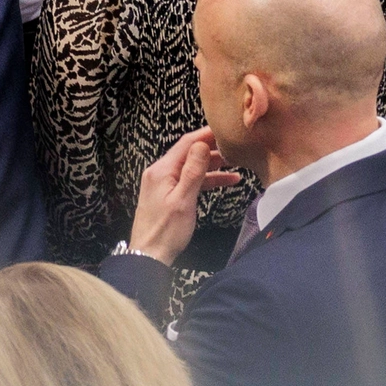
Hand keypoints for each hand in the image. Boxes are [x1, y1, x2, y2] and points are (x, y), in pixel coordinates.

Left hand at [129, 127, 241, 264]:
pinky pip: (190, 181)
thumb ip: (193, 172)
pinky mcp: (168, 194)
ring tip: (236, 163)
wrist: (149, 256)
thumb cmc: (166, 232)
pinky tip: (226, 181)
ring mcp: (163, 184)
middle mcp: (160, 173)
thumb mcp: (183, 200)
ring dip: (213, 166)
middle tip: (235, 146)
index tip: (225, 128)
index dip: (207, 134)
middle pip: (190, 153)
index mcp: (161, 170)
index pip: (187, 143)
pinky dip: (206, 180)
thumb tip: (202, 145)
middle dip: (213, 149)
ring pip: (192, 167)